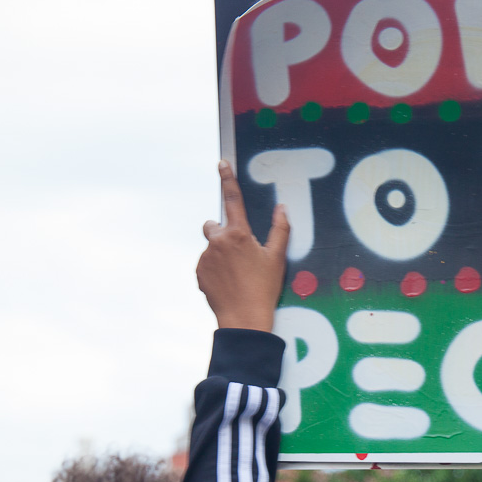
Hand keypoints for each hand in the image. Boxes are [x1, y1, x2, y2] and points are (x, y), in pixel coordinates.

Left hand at [197, 161, 290, 332]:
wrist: (244, 317)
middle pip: (213, 224)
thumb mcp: (277, 258)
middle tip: (237, 250)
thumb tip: (282, 209)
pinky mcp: (199, 271)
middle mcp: (218, 241)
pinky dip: (214, 269)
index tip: (222, 163)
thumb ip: (280, 229)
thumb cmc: (263, 289)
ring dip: (219, 253)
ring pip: (211, 246)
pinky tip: (227, 282)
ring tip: (236, 273)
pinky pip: (205, 263)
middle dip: (222, 231)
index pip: (232, 199)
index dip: (227, 178)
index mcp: (239, 234)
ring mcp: (206, 257)